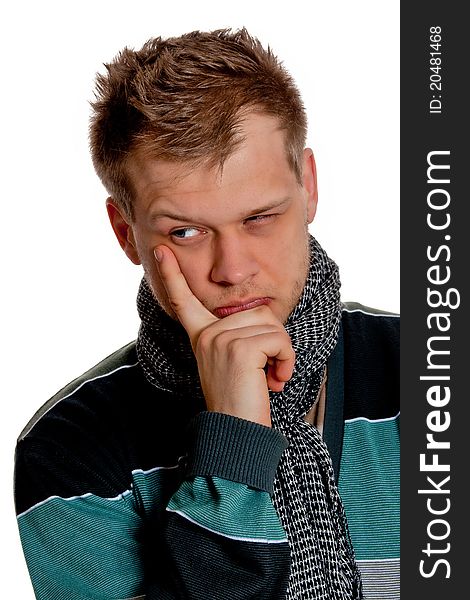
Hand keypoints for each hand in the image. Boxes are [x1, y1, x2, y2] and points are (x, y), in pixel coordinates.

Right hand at [154, 245, 294, 426]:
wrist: (236, 434)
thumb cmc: (240, 401)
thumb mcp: (233, 363)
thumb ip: (239, 336)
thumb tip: (262, 315)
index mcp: (202, 336)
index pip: (184, 301)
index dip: (171, 275)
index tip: (160, 251)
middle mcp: (207, 335)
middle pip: (259, 312)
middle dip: (275, 341)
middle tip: (266, 371)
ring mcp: (220, 339)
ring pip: (273, 326)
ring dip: (282, 354)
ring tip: (269, 378)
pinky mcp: (239, 348)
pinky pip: (279, 341)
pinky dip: (286, 361)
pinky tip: (274, 382)